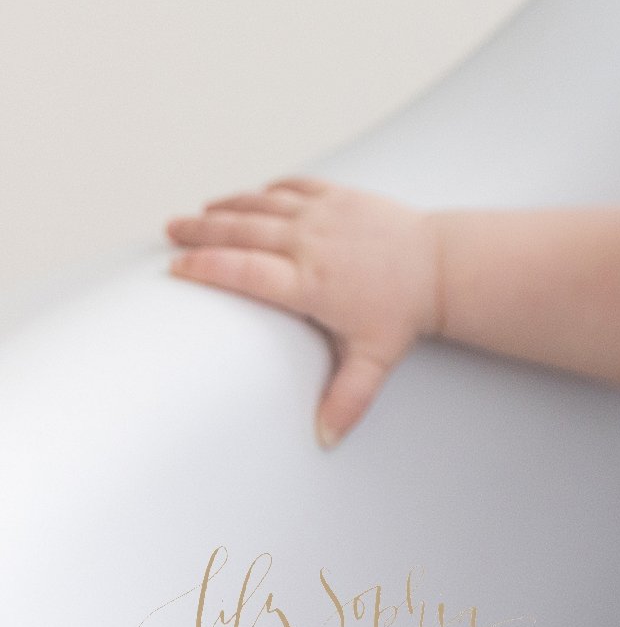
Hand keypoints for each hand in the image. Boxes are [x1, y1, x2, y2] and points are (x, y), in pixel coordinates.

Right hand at [163, 176, 441, 450]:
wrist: (443, 266)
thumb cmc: (405, 312)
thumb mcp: (374, 358)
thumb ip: (347, 399)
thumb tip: (326, 439)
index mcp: (311, 283)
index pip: (245, 272)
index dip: (206, 267)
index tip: (176, 267)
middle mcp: (312, 243)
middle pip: (242, 231)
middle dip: (201, 231)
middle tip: (169, 231)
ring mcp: (326, 215)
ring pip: (263, 205)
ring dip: (226, 207)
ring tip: (198, 214)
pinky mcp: (342, 196)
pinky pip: (295, 187)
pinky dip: (268, 191)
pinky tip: (251, 197)